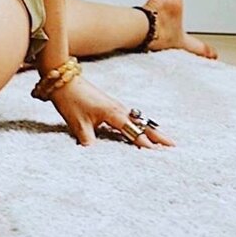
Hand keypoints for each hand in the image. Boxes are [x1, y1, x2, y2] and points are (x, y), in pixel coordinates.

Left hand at [46, 73, 175, 149]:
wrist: (62, 78)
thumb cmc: (70, 99)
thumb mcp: (78, 124)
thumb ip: (88, 141)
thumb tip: (94, 159)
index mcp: (113, 113)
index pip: (133, 131)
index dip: (145, 143)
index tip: (159, 154)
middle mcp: (118, 108)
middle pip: (142, 124)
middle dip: (157, 135)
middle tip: (174, 146)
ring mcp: (115, 105)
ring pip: (137, 119)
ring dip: (150, 129)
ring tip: (164, 140)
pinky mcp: (109, 104)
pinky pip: (130, 116)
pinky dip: (140, 124)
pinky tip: (141, 129)